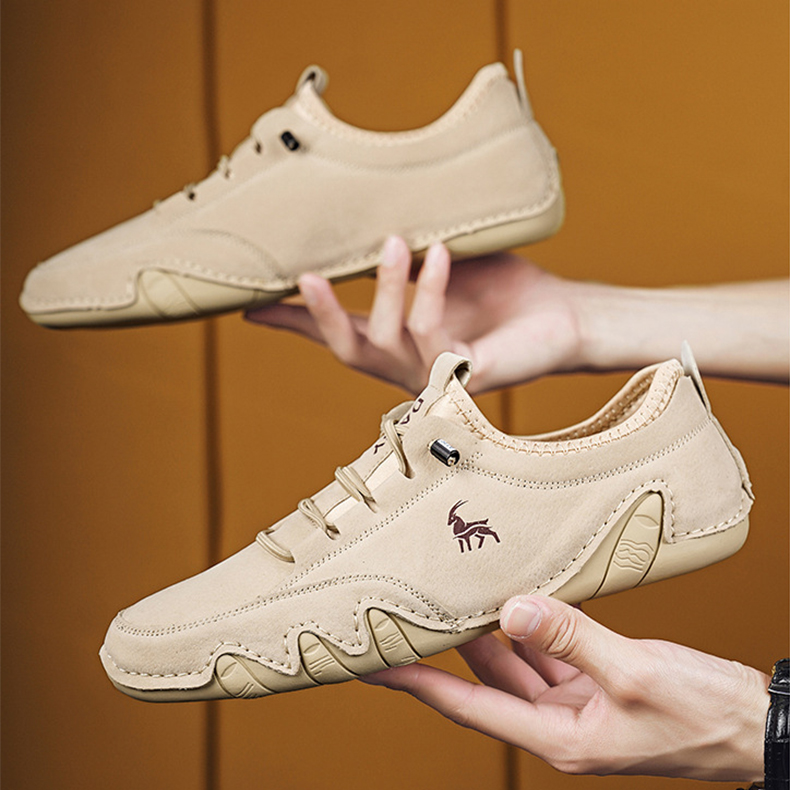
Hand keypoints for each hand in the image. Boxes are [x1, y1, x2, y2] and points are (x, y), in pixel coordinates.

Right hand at [245, 237, 581, 393]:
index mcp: (396, 340)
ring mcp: (433, 376)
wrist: (561, 315)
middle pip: (347, 351)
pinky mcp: (464, 377)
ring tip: (392, 241)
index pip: (337, 332)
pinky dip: (432, 291)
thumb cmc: (503, 290)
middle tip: (302, 277)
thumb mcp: (443, 264)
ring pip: (386, 342)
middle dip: (319, 317)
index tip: (248, 304)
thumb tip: (371, 217)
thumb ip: (405, 254)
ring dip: (385, 289)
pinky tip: (439, 253)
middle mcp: (406, 365)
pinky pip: (433, 335)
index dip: (293, 320)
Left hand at [363, 595, 768, 780]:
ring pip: (517, 662)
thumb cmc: (704, 718)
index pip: (468, 707)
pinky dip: (533, 626)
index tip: (374, 664)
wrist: (756, 727)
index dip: (418, 682)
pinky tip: (518, 598)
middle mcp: (559, 724)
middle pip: (487, 680)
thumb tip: (512, 610)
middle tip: (411, 610)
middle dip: (450, 646)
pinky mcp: (597, 685)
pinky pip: (550, 652)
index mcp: (558, 738)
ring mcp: (578, 704)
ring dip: (491, 630)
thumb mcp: (634, 675)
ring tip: (456, 593)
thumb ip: (571, 639)